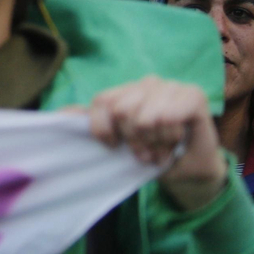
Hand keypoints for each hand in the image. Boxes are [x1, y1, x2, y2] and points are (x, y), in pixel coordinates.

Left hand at [89, 77, 229, 212]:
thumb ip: (91, 124)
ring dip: (155, 142)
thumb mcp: (116, 143)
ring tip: (161, 149)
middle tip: (145, 152)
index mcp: (124, 92)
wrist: (188, 169)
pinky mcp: (193, 95)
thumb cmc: (150, 153)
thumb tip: (60, 114)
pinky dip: (171, 135)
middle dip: (134, 141)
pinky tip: (176, 141)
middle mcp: (145, 84)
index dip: (105, 131)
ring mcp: (170, 86)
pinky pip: (171, 115)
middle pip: (123, 111)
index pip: (101, 103)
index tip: (115, 147)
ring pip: (147, 116)